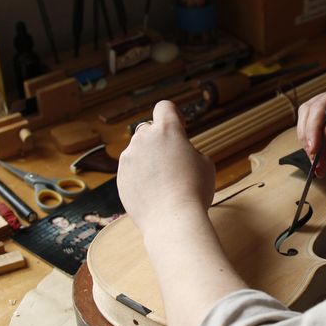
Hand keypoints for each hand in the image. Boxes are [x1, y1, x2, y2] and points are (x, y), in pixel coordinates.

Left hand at [117, 101, 215, 235]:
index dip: (174, 115)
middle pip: (149, 129)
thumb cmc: (195, 189)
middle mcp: (144, 139)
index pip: (165, 107)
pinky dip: (140, 176)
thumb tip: (178, 154)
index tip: (181, 129)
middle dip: (160, 140)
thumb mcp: (205, 163)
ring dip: (149, 158)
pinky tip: (154, 191)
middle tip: (174, 161)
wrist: (173, 219)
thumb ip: (189, 150)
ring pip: (139, 150)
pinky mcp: (120, 176)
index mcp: (168, 130)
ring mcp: (129, 158)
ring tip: (164, 181)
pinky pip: (132, 169)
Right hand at [296, 80, 325, 176]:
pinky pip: (324, 136)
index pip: (322, 105)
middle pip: (311, 112)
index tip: (313, 147)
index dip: (313, 126)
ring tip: (318, 168)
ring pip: (314, 125)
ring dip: (313, 147)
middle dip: (308, 136)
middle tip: (313, 159)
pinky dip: (321, 151)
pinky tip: (323, 166)